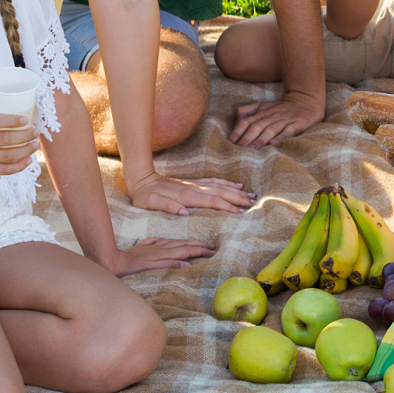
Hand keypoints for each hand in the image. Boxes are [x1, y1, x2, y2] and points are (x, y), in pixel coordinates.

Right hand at [0, 110, 38, 176]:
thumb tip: (21, 105)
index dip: (11, 121)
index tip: (26, 120)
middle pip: (4, 139)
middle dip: (25, 136)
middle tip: (36, 132)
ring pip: (7, 155)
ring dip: (26, 150)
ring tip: (35, 145)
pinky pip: (4, 170)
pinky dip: (19, 166)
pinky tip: (28, 159)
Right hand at [102, 235, 217, 276]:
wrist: (112, 260)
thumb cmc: (127, 255)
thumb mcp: (143, 246)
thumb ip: (154, 244)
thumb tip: (164, 245)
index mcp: (159, 245)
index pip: (182, 243)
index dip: (196, 243)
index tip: (208, 246)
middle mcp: (160, 248)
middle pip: (184, 245)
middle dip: (200, 246)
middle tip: (214, 248)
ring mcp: (155, 255)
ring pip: (179, 252)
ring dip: (194, 251)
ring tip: (207, 253)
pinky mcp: (149, 263)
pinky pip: (164, 263)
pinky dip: (175, 263)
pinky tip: (185, 265)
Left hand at [126, 169, 255, 215]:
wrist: (141, 179)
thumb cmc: (145, 196)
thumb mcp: (151, 203)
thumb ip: (168, 206)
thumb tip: (185, 212)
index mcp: (186, 195)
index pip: (211, 201)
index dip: (226, 207)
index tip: (240, 213)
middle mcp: (193, 188)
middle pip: (220, 192)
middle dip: (237, 198)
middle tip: (252, 204)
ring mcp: (194, 184)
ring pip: (220, 186)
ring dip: (235, 190)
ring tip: (250, 195)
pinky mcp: (193, 182)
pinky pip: (214, 181)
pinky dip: (226, 182)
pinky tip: (235, 184)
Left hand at [229, 89, 326, 147]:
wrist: (306, 99)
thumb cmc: (281, 107)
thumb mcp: (263, 105)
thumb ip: (248, 110)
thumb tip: (235, 119)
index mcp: (261, 112)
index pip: (246, 121)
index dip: (237, 132)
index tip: (229, 143)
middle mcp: (271, 116)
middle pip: (255, 127)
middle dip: (245, 139)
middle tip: (237, 150)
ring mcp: (284, 120)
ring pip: (270, 130)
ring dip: (260, 140)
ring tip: (252, 149)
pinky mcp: (297, 124)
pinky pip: (288, 131)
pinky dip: (280, 137)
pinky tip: (274, 144)